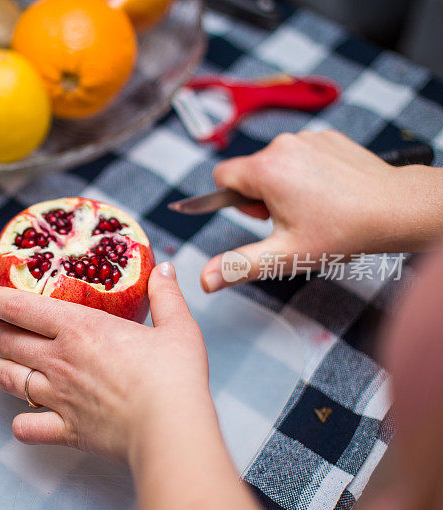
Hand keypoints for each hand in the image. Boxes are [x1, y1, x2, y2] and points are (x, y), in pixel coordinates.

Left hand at [0, 262, 209, 463]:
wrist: (169, 429)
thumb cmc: (174, 376)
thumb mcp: (177, 326)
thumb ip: (166, 295)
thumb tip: (164, 268)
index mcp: (79, 328)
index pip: (22, 307)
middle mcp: (59, 360)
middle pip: (8, 342)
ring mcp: (58, 396)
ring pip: (8, 380)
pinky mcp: (66, 429)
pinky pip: (28, 427)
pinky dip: (20, 424)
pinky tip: (21, 421)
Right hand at [200, 130, 442, 291]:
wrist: (395, 208)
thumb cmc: (342, 231)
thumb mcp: (284, 255)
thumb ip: (239, 265)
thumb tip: (205, 280)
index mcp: (266, 170)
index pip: (222, 177)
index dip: (233, 201)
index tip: (260, 216)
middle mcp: (283, 145)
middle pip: (250, 171)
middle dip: (261, 196)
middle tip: (292, 219)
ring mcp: (307, 138)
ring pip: (275, 163)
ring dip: (283, 183)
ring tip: (313, 206)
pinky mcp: (327, 137)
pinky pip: (300, 153)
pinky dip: (306, 171)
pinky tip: (328, 191)